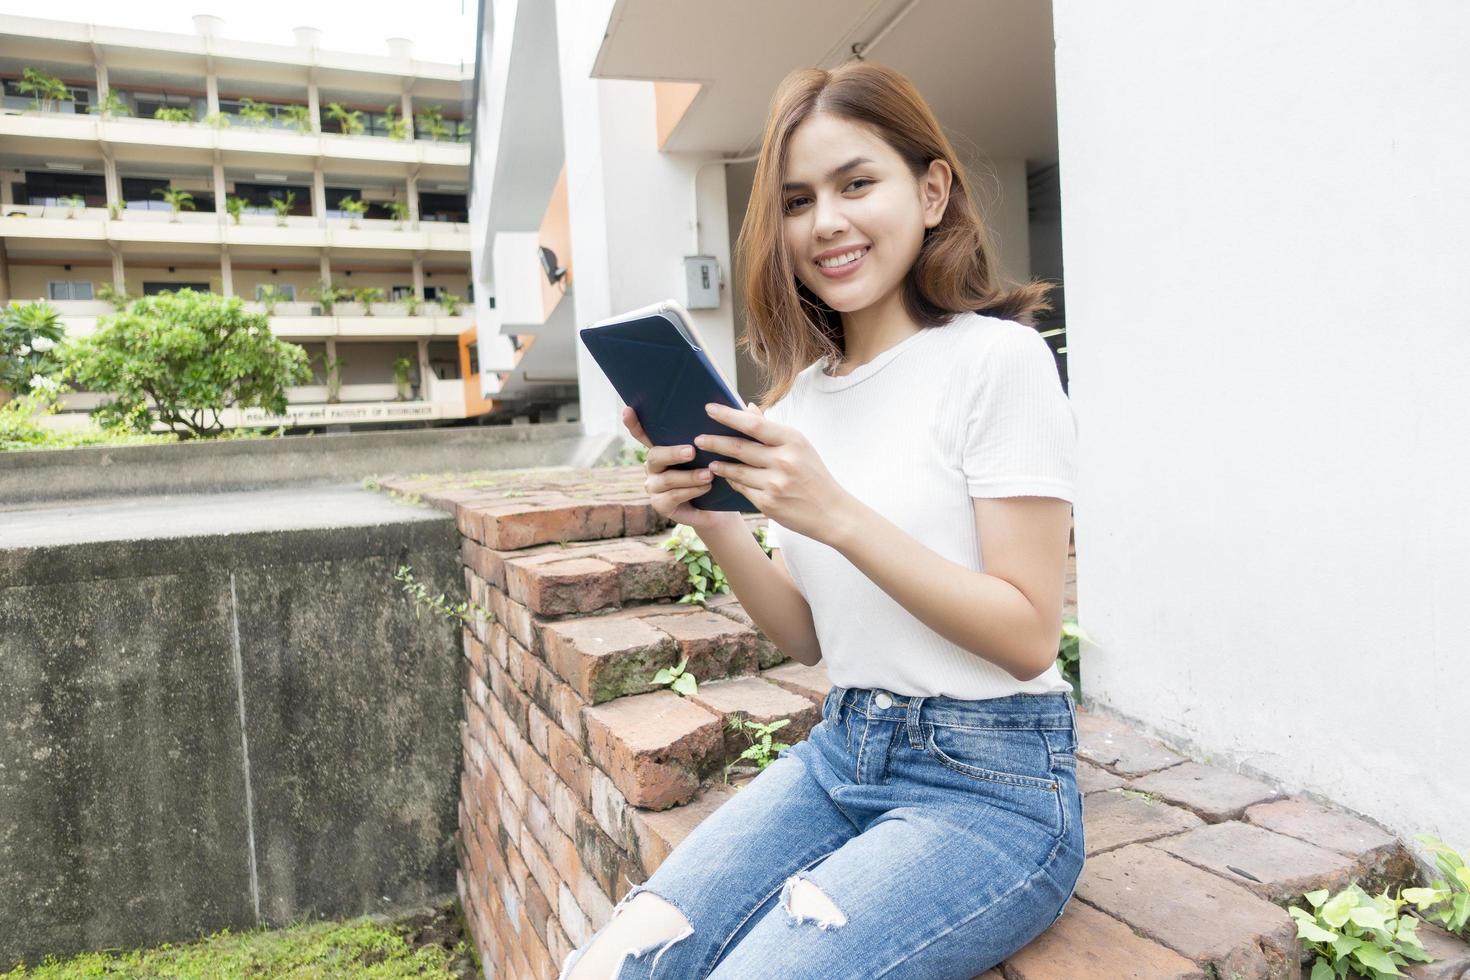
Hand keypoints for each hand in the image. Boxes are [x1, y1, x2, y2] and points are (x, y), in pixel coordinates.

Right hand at [621, 405, 740, 533]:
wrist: (721, 508)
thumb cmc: (719, 472)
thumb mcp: (725, 449)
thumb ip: (734, 428)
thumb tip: (752, 405)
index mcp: (664, 447)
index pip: (644, 433)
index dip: (634, 423)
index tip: (628, 409)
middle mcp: (654, 466)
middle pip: (654, 455)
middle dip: (672, 452)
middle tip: (691, 451)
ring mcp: (654, 486)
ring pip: (666, 478)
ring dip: (688, 476)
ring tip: (708, 475)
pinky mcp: (661, 505)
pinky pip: (672, 496)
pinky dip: (690, 491)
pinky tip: (705, 489)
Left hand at [694, 401, 850, 543]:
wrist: (833, 513)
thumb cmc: (814, 476)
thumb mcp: (799, 447)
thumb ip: (772, 429)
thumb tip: (748, 408)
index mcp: (793, 441)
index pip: (754, 424)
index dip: (728, 416)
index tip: (710, 409)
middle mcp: (784, 461)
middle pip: (739, 447)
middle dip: (715, 442)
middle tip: (698, 438)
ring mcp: (775, 484)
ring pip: (737, 470)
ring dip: (720, 465)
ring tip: (710, 461)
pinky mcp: (768, 504)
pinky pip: (742, 489)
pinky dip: (733, 481)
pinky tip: (727, 477)